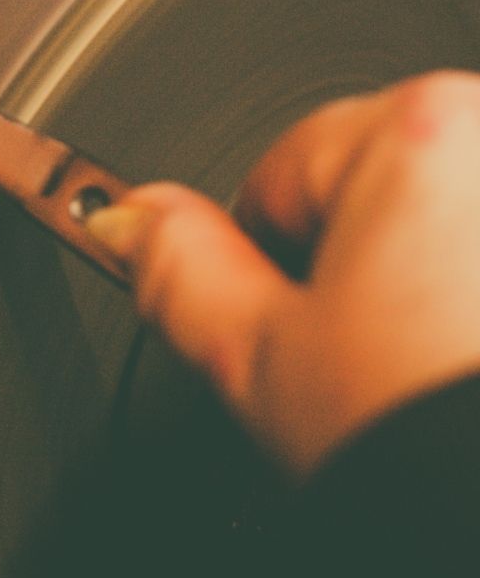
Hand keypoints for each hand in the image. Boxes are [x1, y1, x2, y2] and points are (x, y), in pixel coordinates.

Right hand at [87, 71, 479, 475]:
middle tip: (362, 355)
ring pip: (448, 213)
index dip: (267, 258)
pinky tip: (468, 356)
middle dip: (355, 259)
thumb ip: (177, 269)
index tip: (285, 316)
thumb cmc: (438, 447)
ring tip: (429, 365)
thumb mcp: (264, 359)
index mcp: (417, 129)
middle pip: (374, 182)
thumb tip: (132, 221)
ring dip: (427, 273)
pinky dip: (470, 287)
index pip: (283, 168)